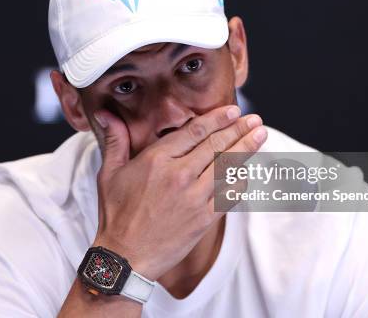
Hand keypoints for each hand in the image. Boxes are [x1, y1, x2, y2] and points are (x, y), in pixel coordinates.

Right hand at [92, 105, 266, 279]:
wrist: (125, 257)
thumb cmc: (116, 214)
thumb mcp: (109, 173)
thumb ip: (115, 140)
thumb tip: (106, 114)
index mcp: (157, 160)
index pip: (194, 132)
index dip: (217, 119)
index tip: (232, 110)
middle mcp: (179, 176)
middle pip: (216, 146)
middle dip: (238, 129)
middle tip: (254, 119)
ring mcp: (194, 198)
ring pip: (227, 167)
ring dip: (247, 149)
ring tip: (260, 135)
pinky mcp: (204, 219)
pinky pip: (230, 195)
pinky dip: (241, 181)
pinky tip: (249, 170)